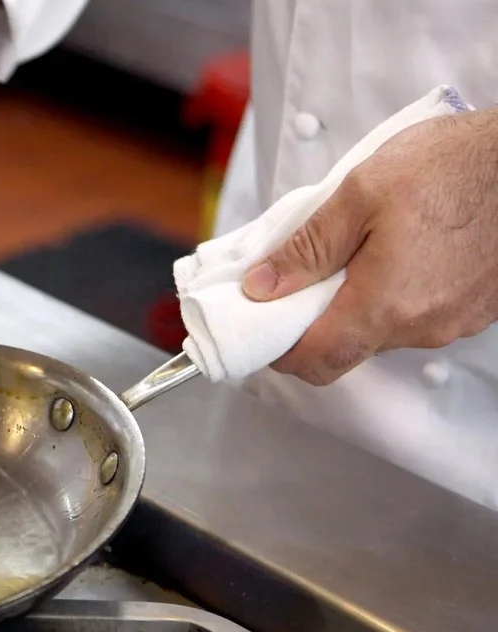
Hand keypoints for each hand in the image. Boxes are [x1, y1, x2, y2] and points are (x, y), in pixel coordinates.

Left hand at [241, 108, 497, 384]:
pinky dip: (395, 296)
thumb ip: (306, 248)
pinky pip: (419, 317)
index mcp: (386, 305)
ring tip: (355, 252)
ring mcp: (454, 322)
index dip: (280, 350)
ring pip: (382, 332)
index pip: (315, 361)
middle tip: (303, 277)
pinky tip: (397, 253)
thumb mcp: (360, 193)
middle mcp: (422, 327)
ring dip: (357, 304)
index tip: (264, 322)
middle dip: (314, 321)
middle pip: (346, 349)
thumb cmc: (454, 165)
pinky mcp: (476, 309)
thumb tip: (261, 287)